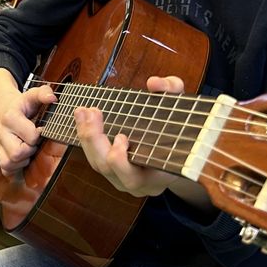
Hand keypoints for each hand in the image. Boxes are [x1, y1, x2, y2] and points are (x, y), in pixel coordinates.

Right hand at [0, 69, 52, 175]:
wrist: (2, 108)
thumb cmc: (21, 104)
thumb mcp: (32, 95)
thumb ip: (43, 93)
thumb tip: (53, 98)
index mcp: (10, 117)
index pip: (30, 136)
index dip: (39, 135)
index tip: (40, 129)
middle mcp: (1, 132)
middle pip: (16, 153)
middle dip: (30, 150)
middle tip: (34, 143)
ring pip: (8, 164)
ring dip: (23, 161)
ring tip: (28, 150)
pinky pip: (5, 169)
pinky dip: (15, 168)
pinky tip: (22, 159)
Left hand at [75, 75, 188, 198]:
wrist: (183, 156)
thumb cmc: (182, 132)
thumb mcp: (182, 108)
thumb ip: (173, 91)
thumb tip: (154, 83)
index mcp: (156, 176)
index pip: (132, 178)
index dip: (121, 161)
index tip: (121, 137)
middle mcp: (137, 184)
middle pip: (107, 169)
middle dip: (95, 140)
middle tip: (93, 113)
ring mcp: (122, 180)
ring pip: (97, 164)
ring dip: (86, 137)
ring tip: (82, 111)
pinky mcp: (113, 173)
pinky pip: (95, 159)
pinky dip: (86, 138)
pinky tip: (82, 118)